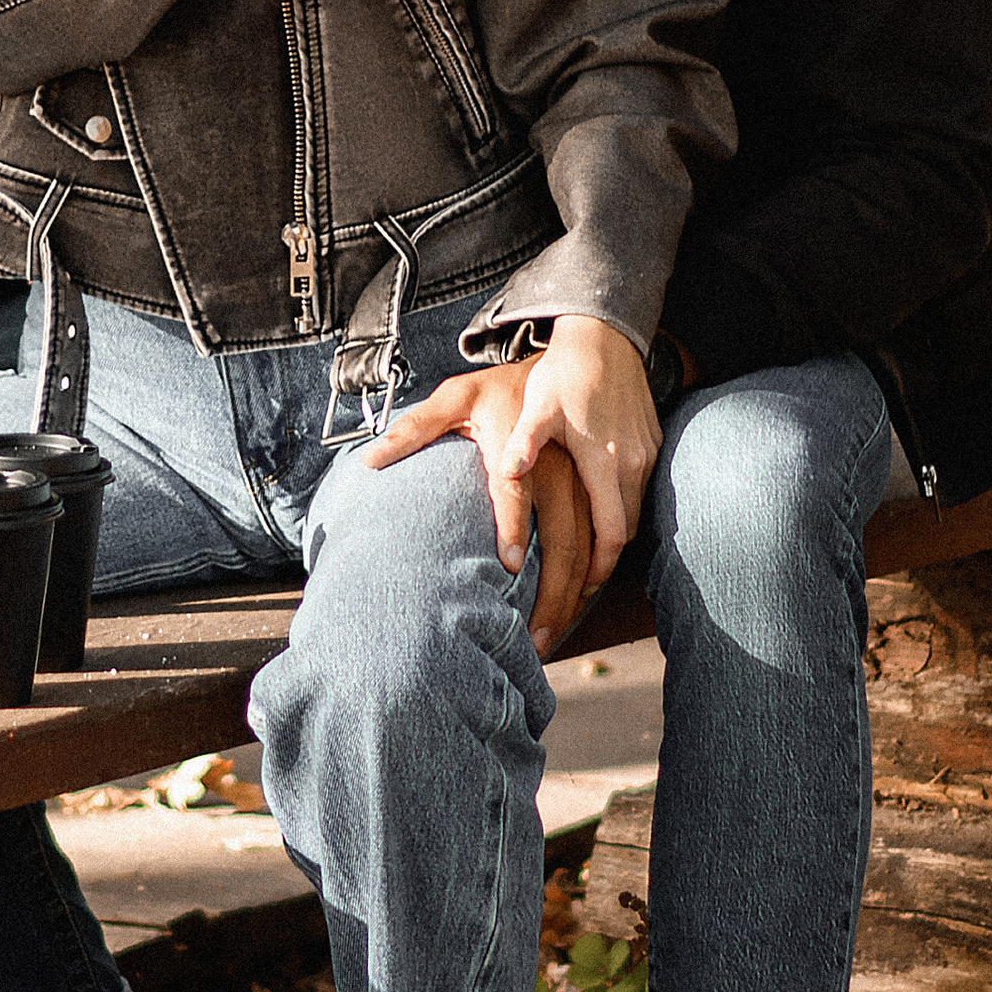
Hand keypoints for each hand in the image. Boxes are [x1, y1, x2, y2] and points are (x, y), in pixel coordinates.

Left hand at [366, 358, 602, 657]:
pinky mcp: (619, 479)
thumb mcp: (458, 396)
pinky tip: (578, 597)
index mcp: (519, 438)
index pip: (514, 486)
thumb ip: (417, 427)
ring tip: (553, 633)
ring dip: (577, 591)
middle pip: (567, 536)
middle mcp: (564, 461)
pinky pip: (612, 532)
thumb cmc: (508, 384)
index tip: (505, 567)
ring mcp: (597, 472)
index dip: (511, 524)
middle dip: (553, 592)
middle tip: (535, 639)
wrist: (583, 351)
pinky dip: (596, 568)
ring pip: (596, 543)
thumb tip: (373, 459)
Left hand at [498, 320, 661, 598]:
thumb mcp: (539, 406)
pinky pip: (641, 492)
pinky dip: (622, 515)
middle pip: (626, 534)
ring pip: (636, 514)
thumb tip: (508, 473)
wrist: (605, 334)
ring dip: (613, 542)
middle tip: (573, 599)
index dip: (597, 569)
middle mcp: (634, 463)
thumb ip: (524, 442)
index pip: (612, 533)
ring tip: (583, 571)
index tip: (575, 593)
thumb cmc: (565, 372)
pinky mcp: (651, 443)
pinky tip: (600, 525)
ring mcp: (647, 453)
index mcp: (606, 460)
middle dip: (602, 568)